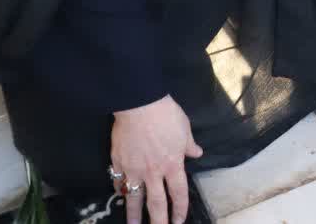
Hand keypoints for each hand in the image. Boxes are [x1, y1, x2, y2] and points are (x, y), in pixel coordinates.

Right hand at [110, 96, 202, 223]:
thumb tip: (197, 153)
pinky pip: (119, 181)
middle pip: (156, 203)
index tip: (179, 221)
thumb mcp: (185, 129)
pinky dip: (120, 189)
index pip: (178, 194)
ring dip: (134, 214)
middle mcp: (154, 172)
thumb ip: (190, 145)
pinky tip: (120, 195)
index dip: (179, 210)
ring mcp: (134, 169)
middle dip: (158, 221)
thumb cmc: (166, 115)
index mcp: (173, 165)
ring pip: (134, 198)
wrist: (139, 105)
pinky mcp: (118, 162)